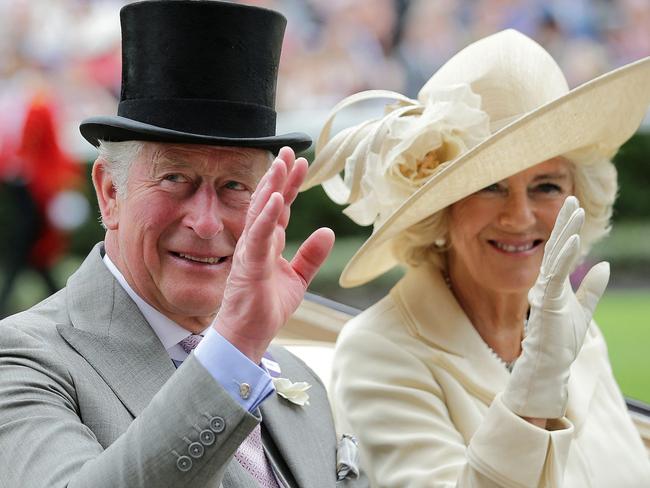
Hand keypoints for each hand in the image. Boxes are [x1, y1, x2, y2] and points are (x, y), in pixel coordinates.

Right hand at [214, 147, 334, 362]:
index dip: (289, 185)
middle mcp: (258, 242)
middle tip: (288, 150)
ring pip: (259, 213)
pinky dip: (266, 218)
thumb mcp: (298, 279)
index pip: (281, 207)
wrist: (249, 335)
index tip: (300, 162)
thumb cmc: (267, 307)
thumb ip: (311, 256)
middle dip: (278, 176)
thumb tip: (327, 232)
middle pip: (268, 202)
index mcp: (269, 244)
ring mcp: (251, 252)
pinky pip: (257, 237)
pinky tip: (275, 199)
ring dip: (270, 188)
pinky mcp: (249, 266)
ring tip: (280, 164)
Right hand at [502, 196, 609, 419]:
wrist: (548, 367)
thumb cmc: (560, 342)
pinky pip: (555, 274)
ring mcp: (543, 291)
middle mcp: (545, 283)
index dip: (567, 228)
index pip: (559, 250)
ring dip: (566, 232)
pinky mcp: (545, 301)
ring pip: (554, 255)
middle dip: (564, 223)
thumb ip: (591, 290)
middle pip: (555, 247)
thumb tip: (604, 265)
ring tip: (574, 212)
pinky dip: (564, 257)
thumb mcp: (583, 311)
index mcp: (552, 284)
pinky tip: (574, 240)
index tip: (573, 207)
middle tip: (571, 199)